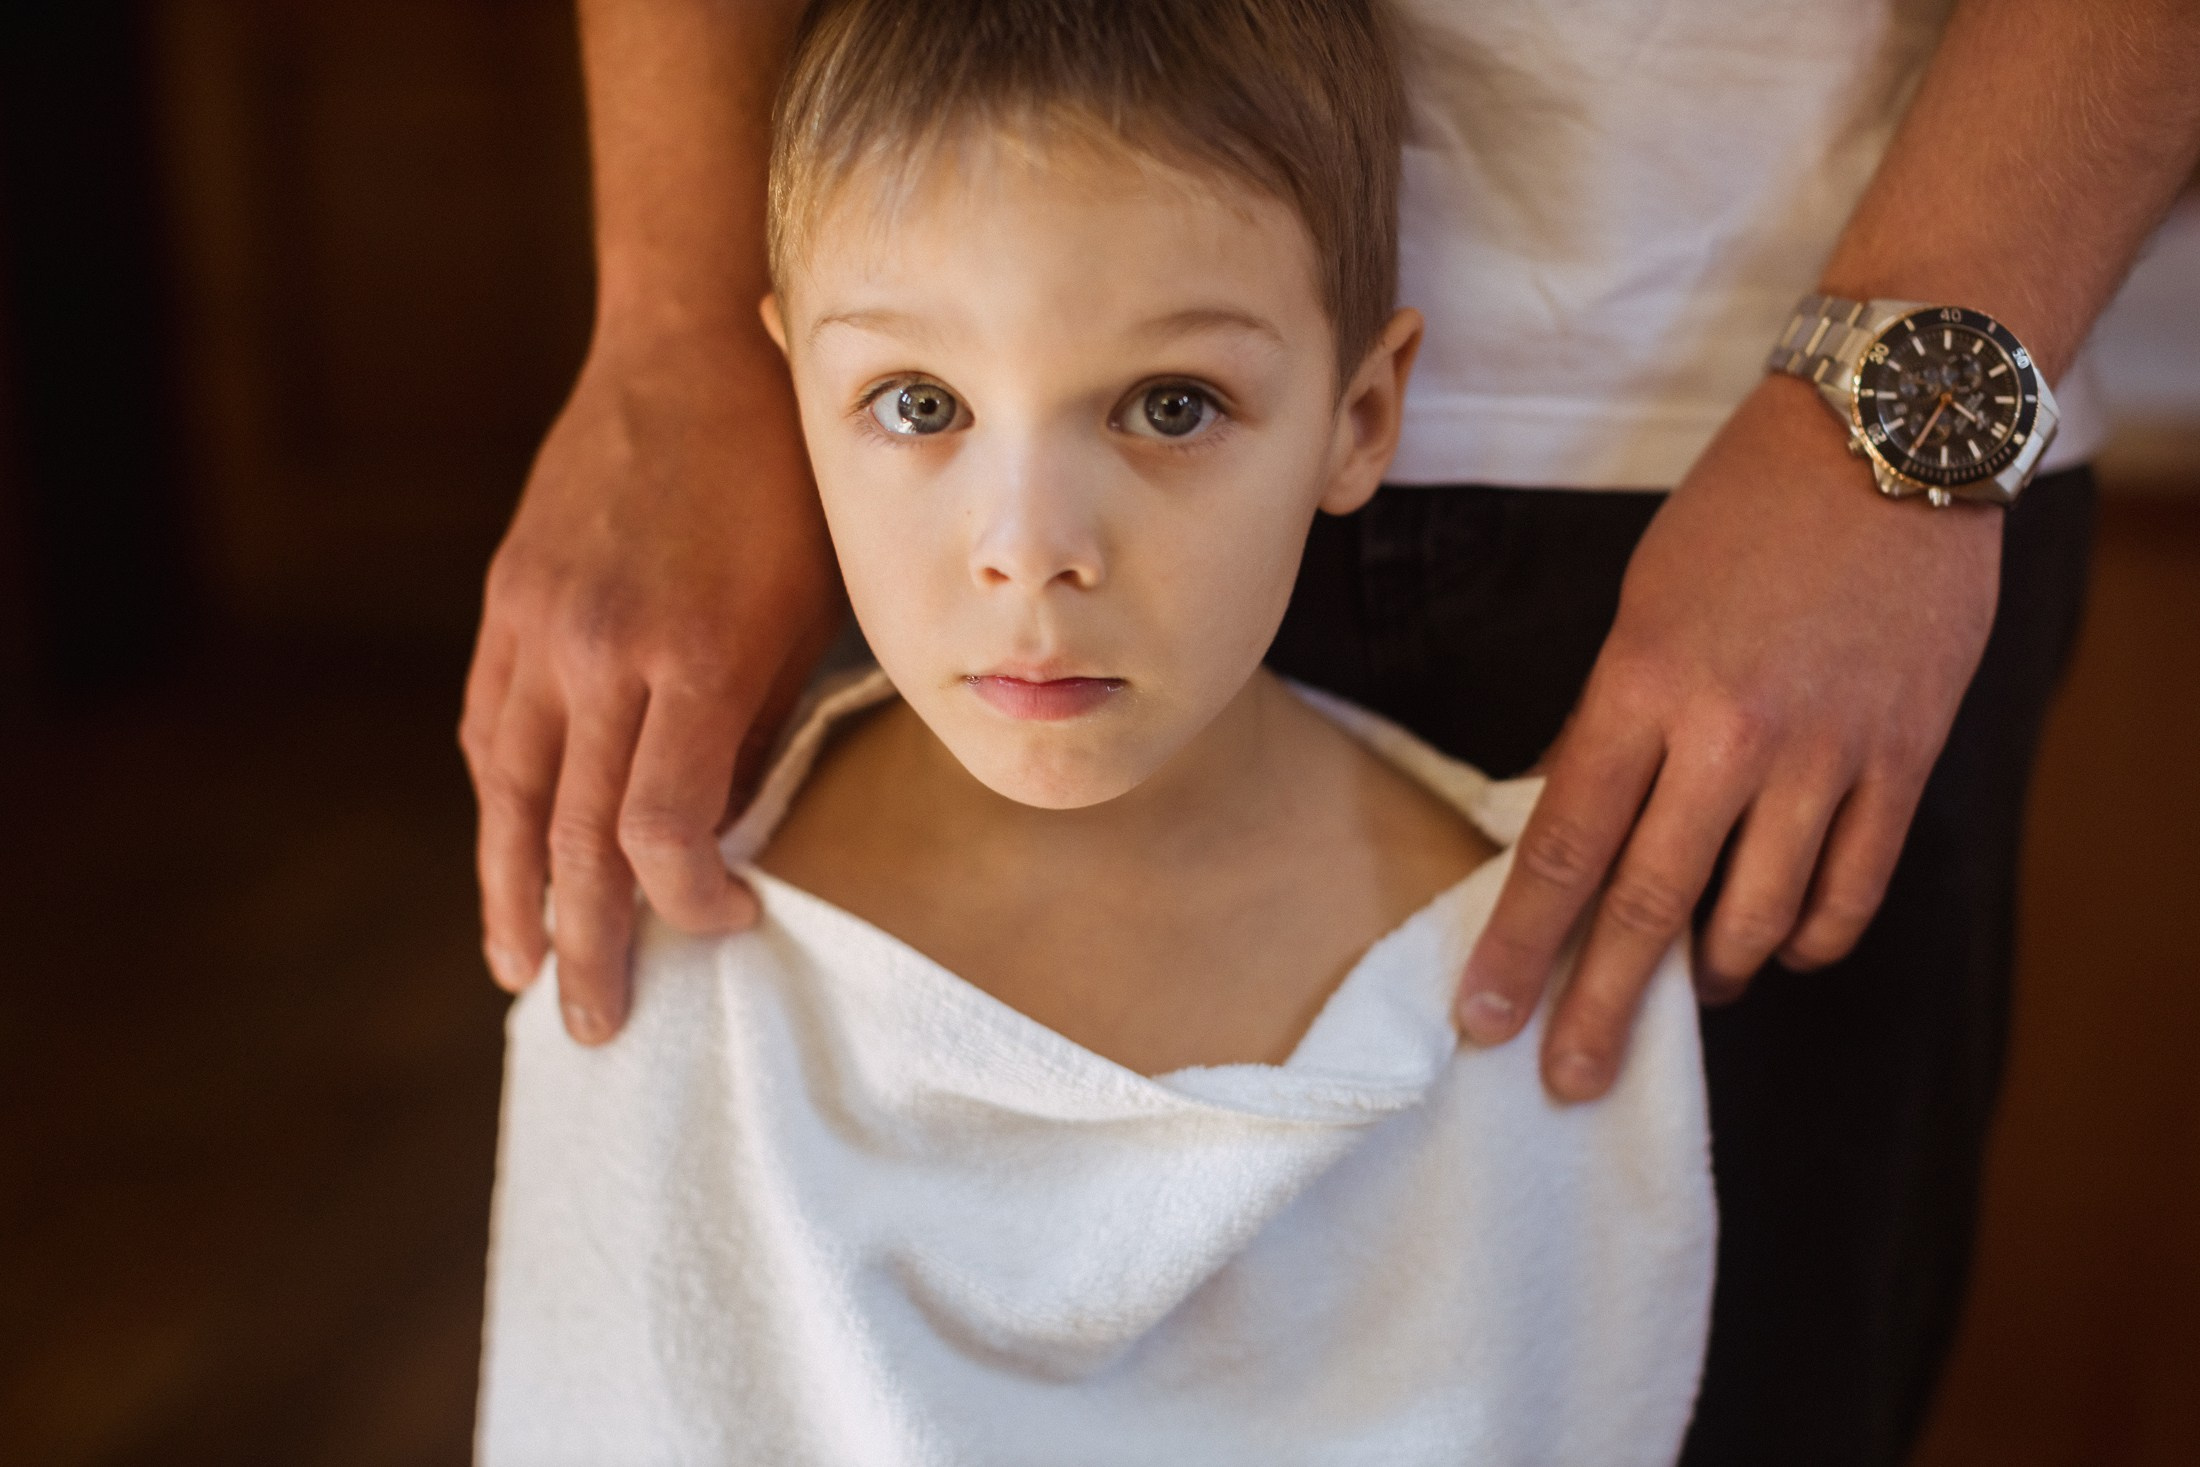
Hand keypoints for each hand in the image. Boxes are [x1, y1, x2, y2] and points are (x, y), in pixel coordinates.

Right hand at [459, 324, 840, 1042]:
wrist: (688, 348)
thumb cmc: (784, 480)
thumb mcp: (813, 600)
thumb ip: (760, 721)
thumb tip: (723, 828)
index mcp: (690, 656)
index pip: (662, 829)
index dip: (688, 902)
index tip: (729, 927)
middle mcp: (598, 651)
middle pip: (570, 837)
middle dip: (584, 945)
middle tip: (592, 1029)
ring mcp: (538, 625)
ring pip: (506, 792)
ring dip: (509, 892)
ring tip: (520, 969)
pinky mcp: (509, 601)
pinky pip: (489, 723)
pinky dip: (498, 799)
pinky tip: (507, 848)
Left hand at [1455, 374, 2000, 1100]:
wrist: (1885, 438)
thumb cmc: (1742, 514)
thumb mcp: (1640, 606)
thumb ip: (1606, 723)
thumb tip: (1566, 821)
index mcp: (1641, 688)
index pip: (1563, 848)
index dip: (1519, 944)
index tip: (1484, 1014)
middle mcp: (1730, 734)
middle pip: (1649, 906)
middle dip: (1598, 1006)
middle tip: (1565, 1078)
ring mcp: (1827, 753)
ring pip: (1758, 914)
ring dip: (1710, 972)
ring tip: (1685, 992)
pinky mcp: (1904, 758)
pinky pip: (1853, 886)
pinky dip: (1811, 937)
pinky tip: (1780, 947)